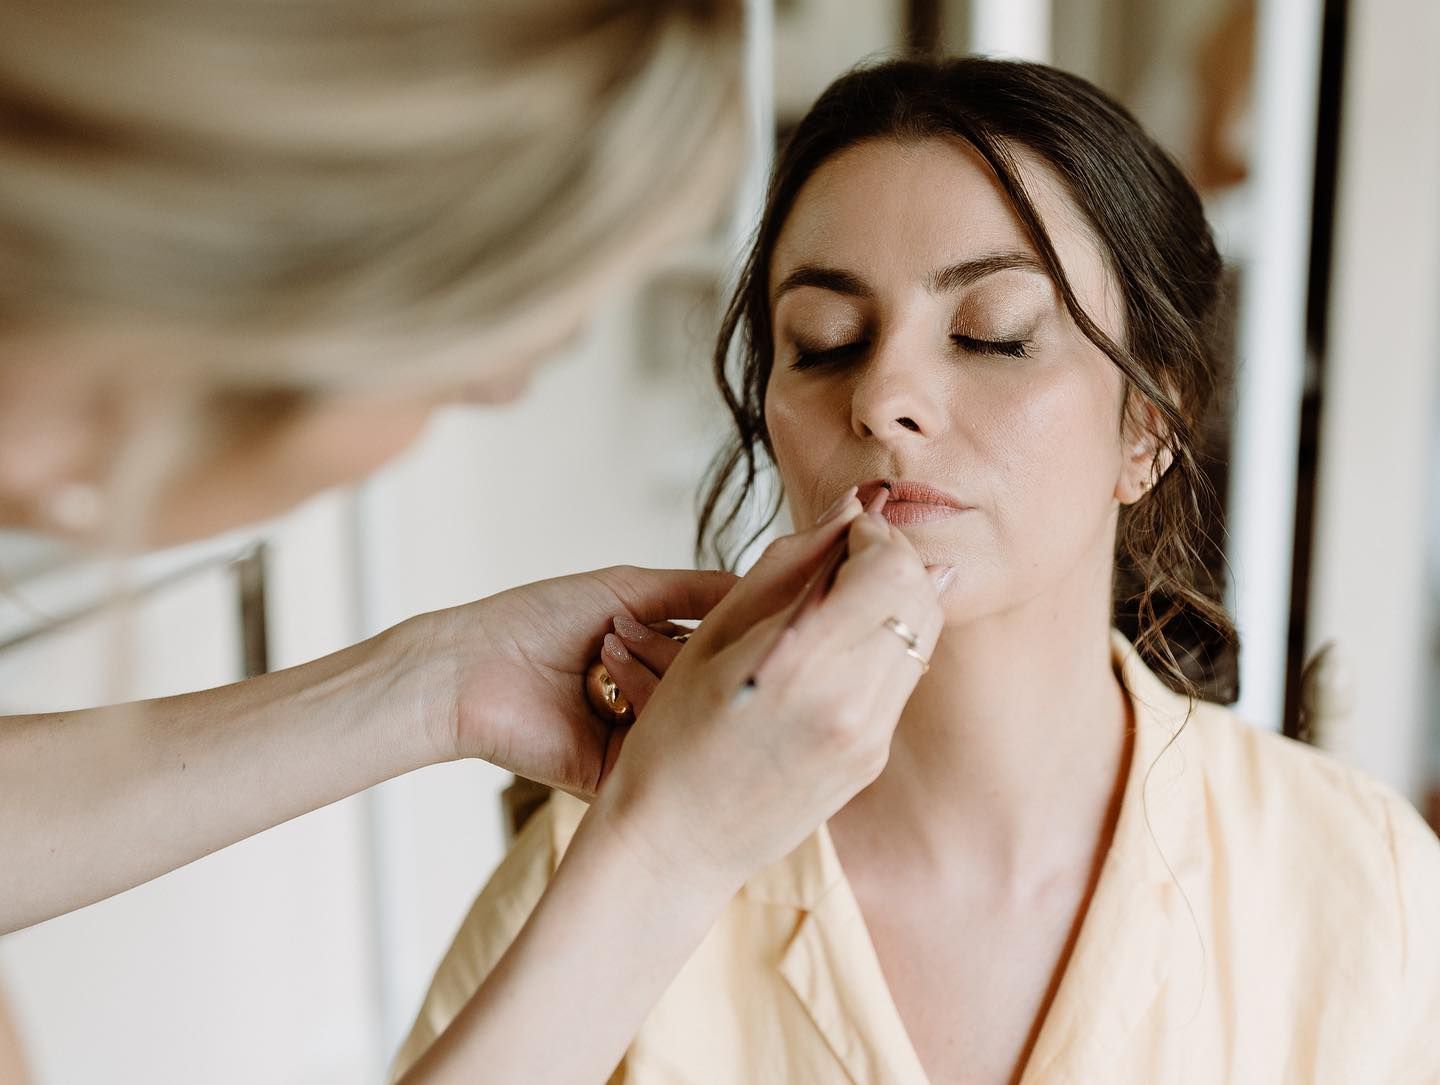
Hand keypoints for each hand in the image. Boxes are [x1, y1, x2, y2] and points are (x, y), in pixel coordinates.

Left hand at [411, 566, 736, 796]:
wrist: (472, 666)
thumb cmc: (537, 620)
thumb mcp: (628, 589)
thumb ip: (697, 590)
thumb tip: (761, 585)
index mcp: (656, 664)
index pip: (719, 656)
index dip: (728, 635)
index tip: (734, 620)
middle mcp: (652, 704)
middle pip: (710, 690)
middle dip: (681, 655)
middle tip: (626, 637)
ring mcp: (636, 742)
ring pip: (691, 721)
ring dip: (656, 678)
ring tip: (605, 655)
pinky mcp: (617, 778)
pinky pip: (661, 755)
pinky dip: (646, 716)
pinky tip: (614, 688)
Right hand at [587, 495, 948, 893]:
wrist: (674, 844)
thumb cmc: (673, 734)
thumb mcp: (715, 634)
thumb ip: (790, 564)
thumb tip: (850, 508)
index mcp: (804, 663)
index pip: (890, 567)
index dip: (875, 534)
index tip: (843, 531)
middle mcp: (851, 704)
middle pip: (920, 595)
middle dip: (893, 559)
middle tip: (848, 554)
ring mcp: (869, 739)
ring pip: (922, 636)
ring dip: (895, 600)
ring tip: (842, 596)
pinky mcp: (872, 760)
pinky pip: (902, 679)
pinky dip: (885, 644)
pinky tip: (838, 645)